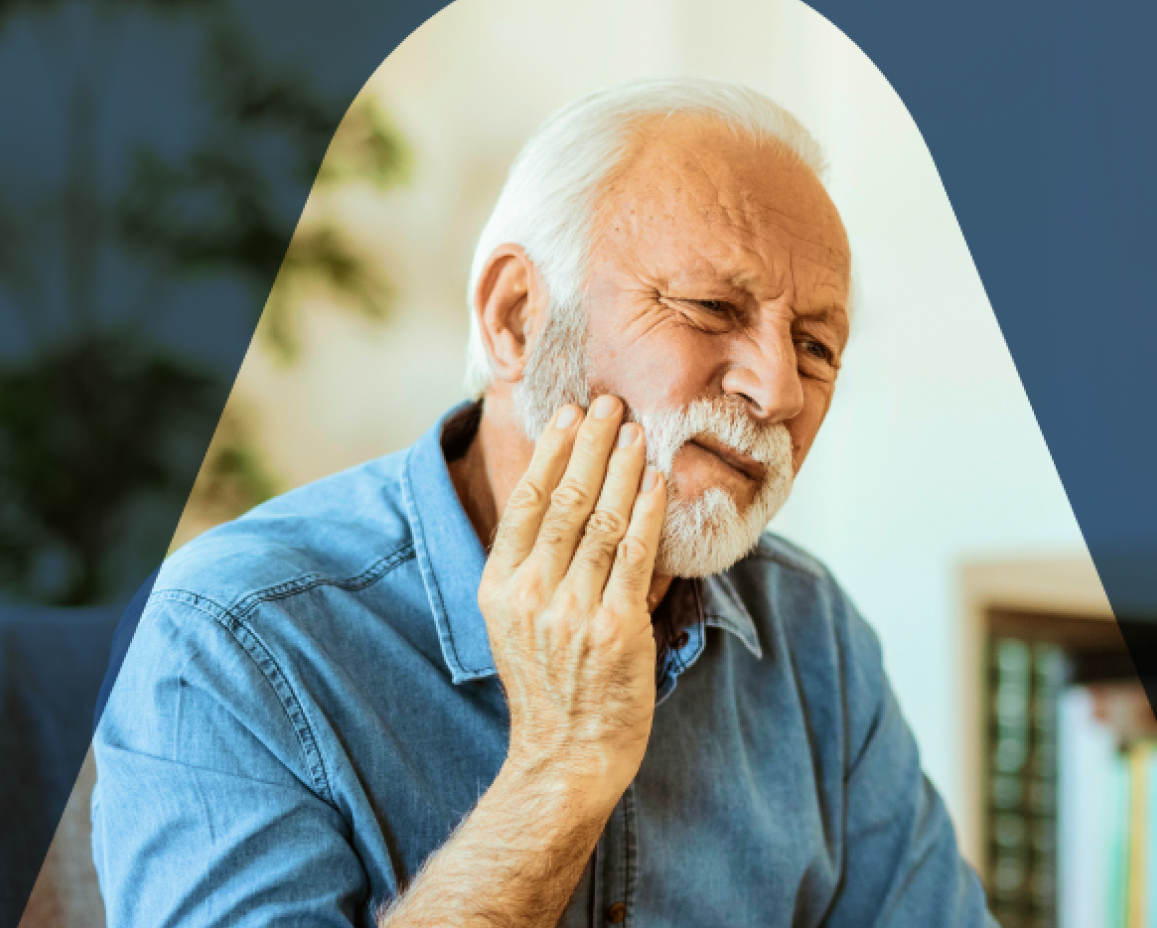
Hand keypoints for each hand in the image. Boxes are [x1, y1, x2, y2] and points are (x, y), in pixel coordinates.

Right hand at [478, 394, 666, 804]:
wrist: (567, 754)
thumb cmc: (549, 685)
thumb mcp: (516, 623)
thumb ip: (534, 567)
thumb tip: (567, 497)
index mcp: (500, 587)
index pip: (525, 502)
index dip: (550, 451)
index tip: (569, 414)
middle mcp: (532, 593)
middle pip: (564, 499)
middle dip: (591, 443)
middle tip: (610, 403)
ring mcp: (573, 611)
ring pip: (600, 518)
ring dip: (622, 466)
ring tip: (636, 430)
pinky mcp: (616, 628)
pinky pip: (634, 554)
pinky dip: (646, 510)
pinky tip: (656, 480)